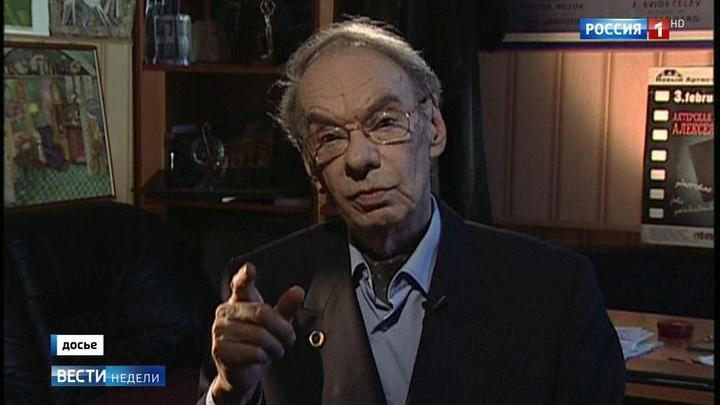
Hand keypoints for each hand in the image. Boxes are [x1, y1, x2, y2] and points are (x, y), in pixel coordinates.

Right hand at [211, 263, 304, 403]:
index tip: (250, 269)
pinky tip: (262, 358)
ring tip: (276, 350)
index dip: (245, 277)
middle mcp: (225, 312)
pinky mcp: (220, 350)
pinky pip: (254, 352)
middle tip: (289, 339)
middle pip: (262, 313)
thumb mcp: (275, 324)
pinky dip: (265, 357)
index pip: (241, 285)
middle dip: (282, 329)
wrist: (239, 372)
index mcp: (238, 300)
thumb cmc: (256, 343)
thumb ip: (286, 307)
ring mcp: (220, 331)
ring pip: (260, 336)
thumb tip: (298, 291)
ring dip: (275, 347)